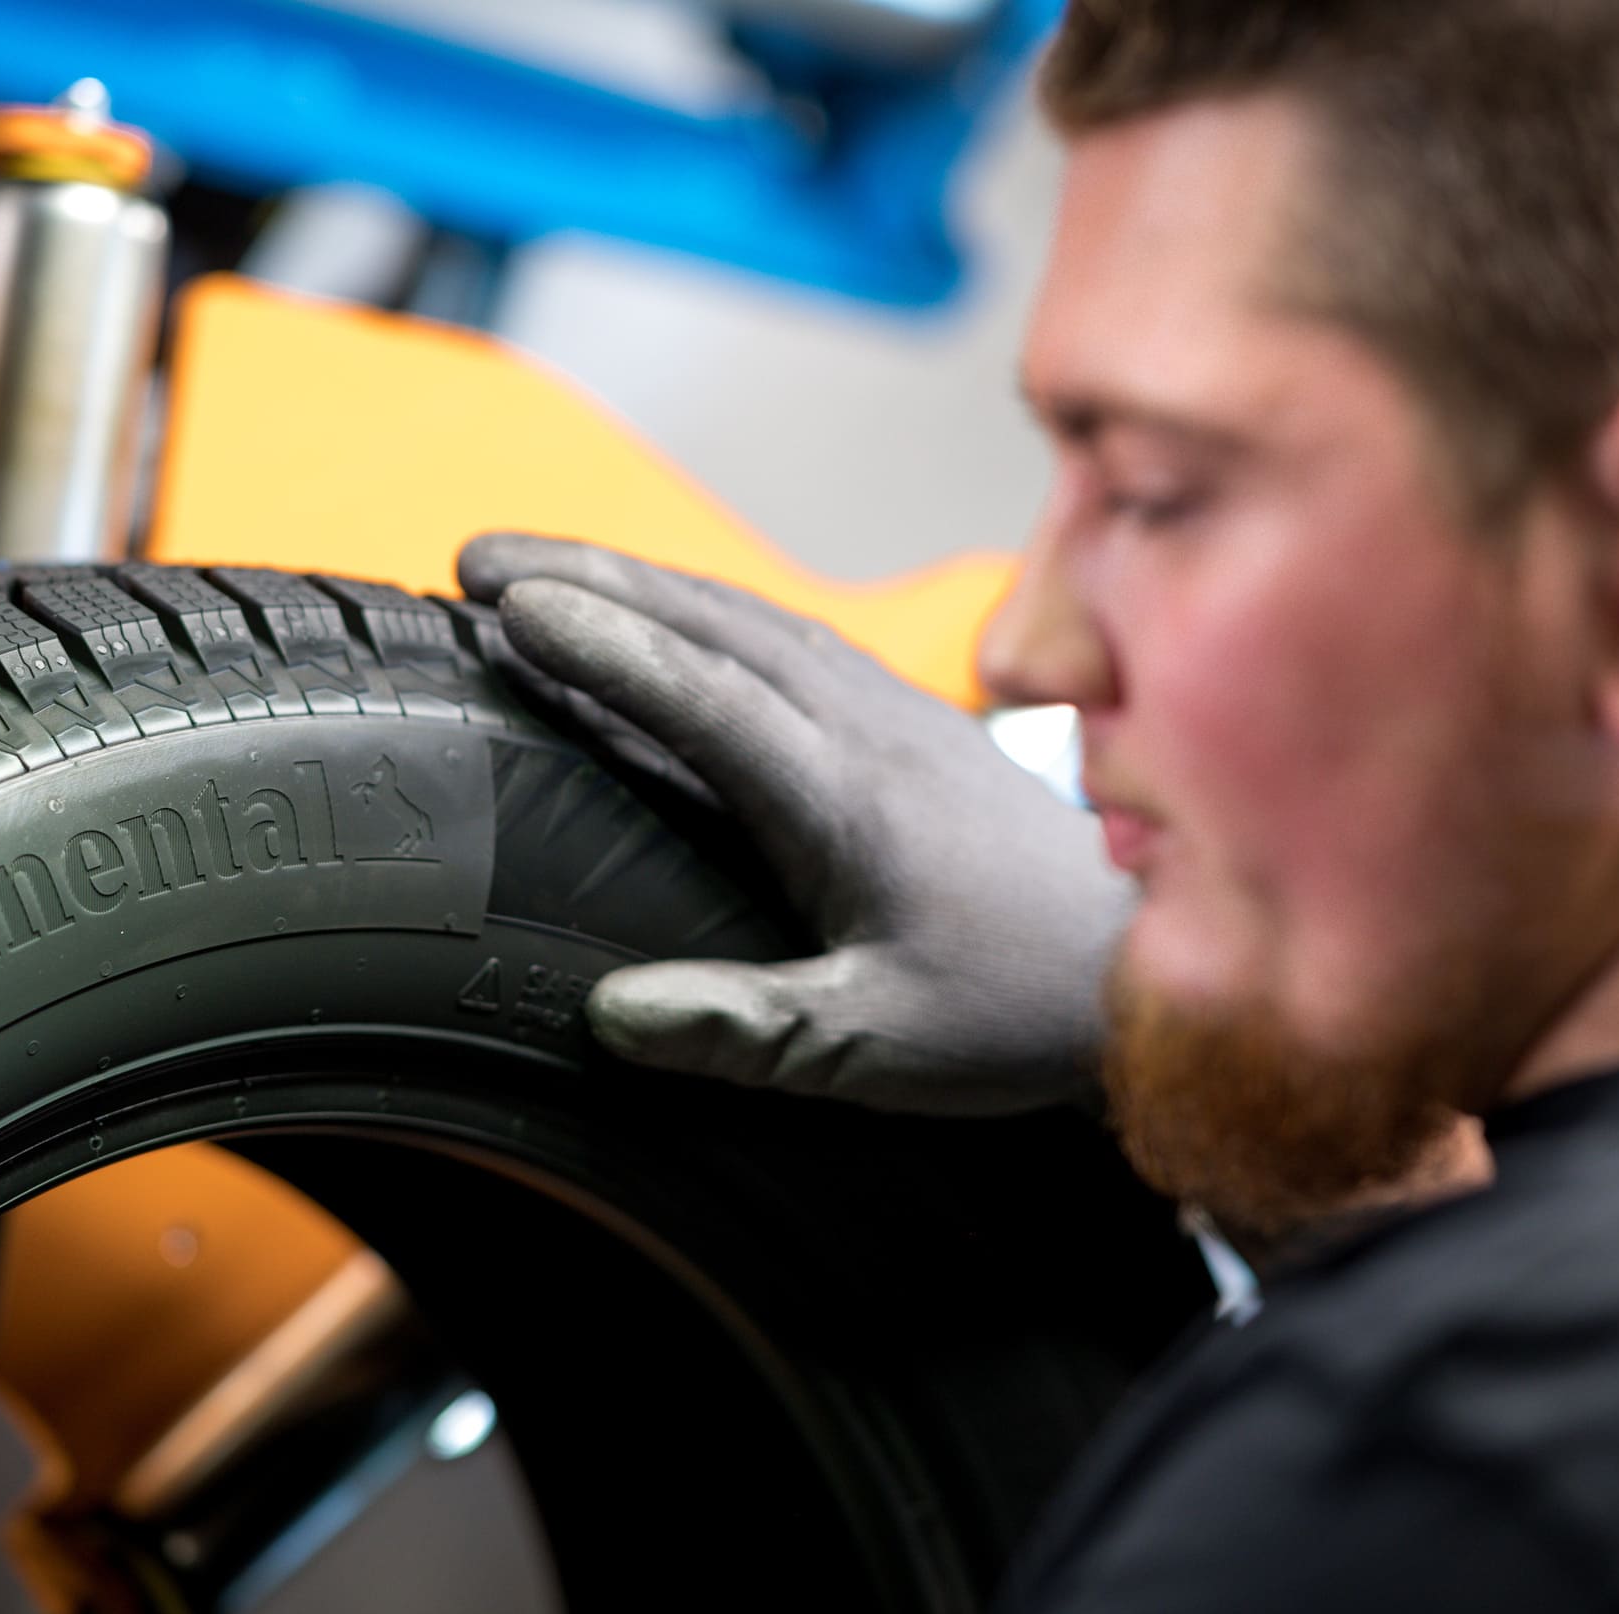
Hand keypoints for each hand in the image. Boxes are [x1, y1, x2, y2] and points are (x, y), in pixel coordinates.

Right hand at [457, 533, 1135, 1113]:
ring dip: (639, 581)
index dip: (604, 646)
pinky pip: (785, 635)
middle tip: (476, 559)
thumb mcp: (880, 1049)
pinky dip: (703, 612)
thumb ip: (748, 1029)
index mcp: (848, 801)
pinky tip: (666, 616)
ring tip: (539, 569)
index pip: (707, 697)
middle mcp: (867, 730)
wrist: (1142, 964)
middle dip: (589, 577)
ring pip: (748, 616)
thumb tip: (613, 1014)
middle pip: (712, 623)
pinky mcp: (906, 719)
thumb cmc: (1016, 1010)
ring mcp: (891, 712)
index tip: (510, 606)